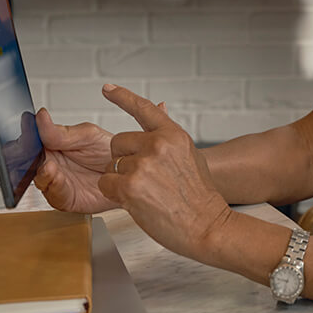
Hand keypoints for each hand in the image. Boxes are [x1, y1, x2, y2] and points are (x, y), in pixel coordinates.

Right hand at [33, 107, 119, 213]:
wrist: (129, 171)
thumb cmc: (108, 152)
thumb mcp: (87, 135)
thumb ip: (62, 132)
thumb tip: (40, 117)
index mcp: (53, 146)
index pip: (32, 143)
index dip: (26, 140)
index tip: (25, 135)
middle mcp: (52, 165)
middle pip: (31, 165)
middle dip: (29, 161)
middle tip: (33, 154)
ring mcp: (58, 182)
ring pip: (40, 181)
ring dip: (43, 174)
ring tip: (50, 166)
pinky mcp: (67, 199)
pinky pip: (55, 196)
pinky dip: (54, 187)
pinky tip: (58, 178)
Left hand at [97, 84, 231, 259]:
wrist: (207, 224)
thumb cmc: (199, 195)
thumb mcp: (189, 155)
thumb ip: (169, 136)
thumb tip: (159, 108)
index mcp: (173, 134)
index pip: (144, 108)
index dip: (123, 96)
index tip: (107, 88)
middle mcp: (158, 144)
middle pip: (118, 142)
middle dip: (123, 159)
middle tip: (143, 178)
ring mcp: (143, 165)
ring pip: (111, 166)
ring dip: (121, 180)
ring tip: (146, 193)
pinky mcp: (130, 187)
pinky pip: (105, 183)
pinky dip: (114, 194)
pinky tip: (136, 201)